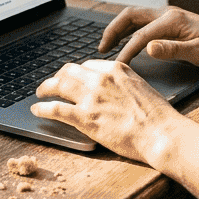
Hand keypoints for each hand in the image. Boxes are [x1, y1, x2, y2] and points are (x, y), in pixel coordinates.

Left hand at [30, 59, 185, 163]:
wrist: (161, 133)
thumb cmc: (157, 117)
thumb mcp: (141, 89)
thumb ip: (123, 85)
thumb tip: (113, 91)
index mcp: (116, 69)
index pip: (88, 65)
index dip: (77, 72)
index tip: (73, 78)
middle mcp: (101, 78)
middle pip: (70, 71)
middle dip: (58, 76)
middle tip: (52, 83)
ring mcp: (91, 97)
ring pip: (58, 85)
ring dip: (45, 88)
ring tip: (40, 93)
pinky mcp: (85, 117)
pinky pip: (56, 108)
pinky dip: (43, 108)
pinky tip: (37, 110)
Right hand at [102, 6, 198, 67]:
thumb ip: (172, 50)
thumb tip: (148, 48)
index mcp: (172, 20)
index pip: (141, 35)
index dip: (126, 51)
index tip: (117, 67)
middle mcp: (167, 13)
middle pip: (130, 16)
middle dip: (113, 30)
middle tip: (101, 48)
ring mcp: (168, 16)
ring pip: (135, 17)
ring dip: (119, 29)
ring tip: (107, 45)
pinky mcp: (170, 23)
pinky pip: (143, 23)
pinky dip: (129, 30)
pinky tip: (125, 41)